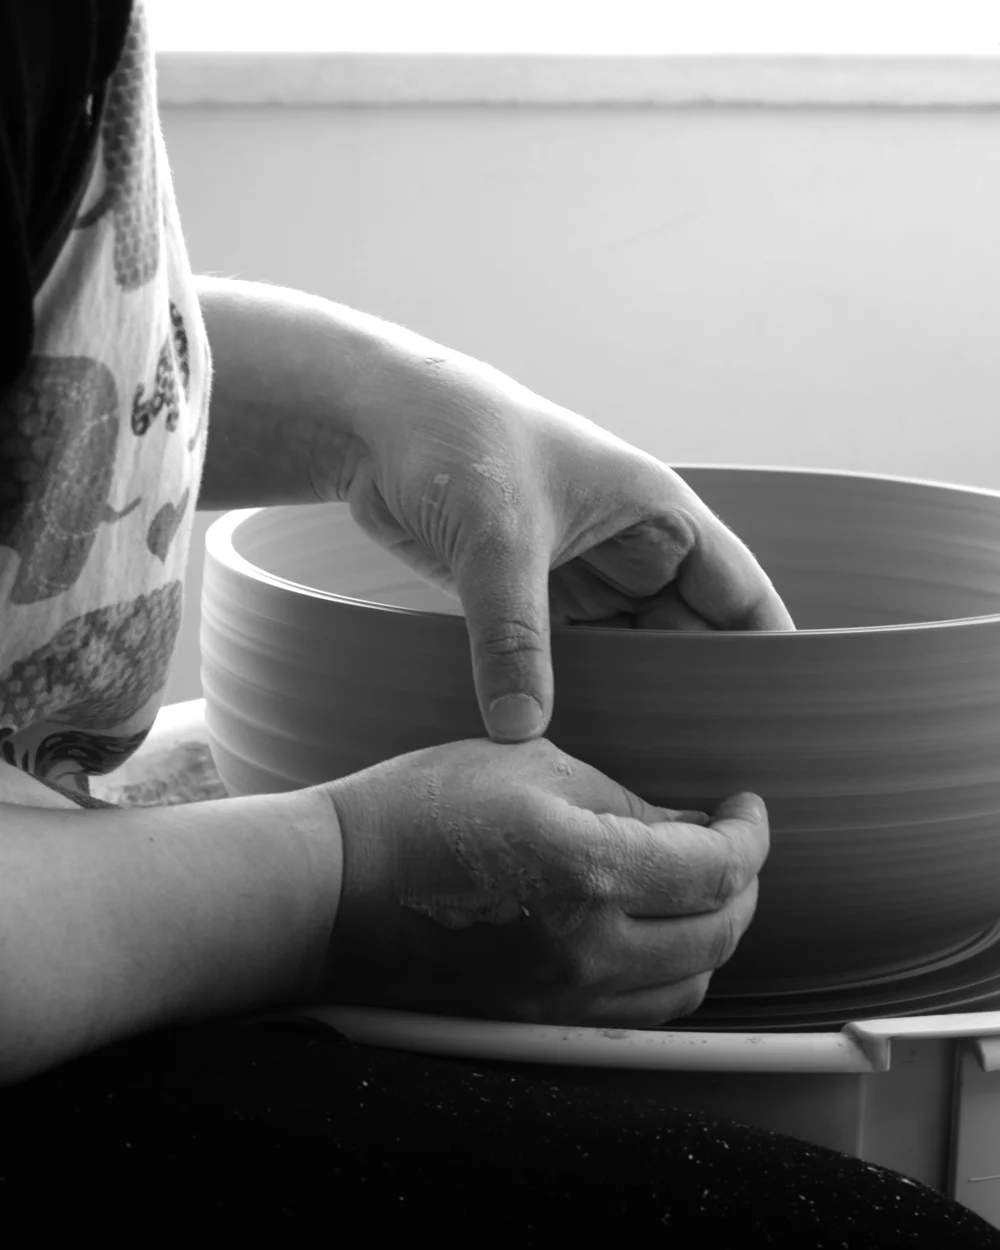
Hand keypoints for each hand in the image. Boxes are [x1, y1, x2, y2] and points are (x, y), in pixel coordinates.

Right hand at [321, 737, 767, 1027]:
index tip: (746, 809)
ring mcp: (563, 998)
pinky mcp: (539, 1022)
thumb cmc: (417, 810)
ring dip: (711, 934)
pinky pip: (638, 1013)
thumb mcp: (526, 765)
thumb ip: (621, 798)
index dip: (750, 836)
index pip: (717, 869)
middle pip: (720, 935)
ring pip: (690, 985)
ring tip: (693, 887)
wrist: (334, 890)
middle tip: (729, 843)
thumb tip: (685, 825)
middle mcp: (588, 949)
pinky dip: (666, 972)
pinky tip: (648, 933)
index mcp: (587, 869)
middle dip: (742, 883)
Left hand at [346, 379, 794, 742]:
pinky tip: (580, 745)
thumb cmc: (458, 443)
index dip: (767, 658)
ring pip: (632, 656)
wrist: (379, 423)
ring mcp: (583, 578)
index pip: (742, 598)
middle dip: (698, 700)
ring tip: (648, 774)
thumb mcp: (496, 539)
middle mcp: (632, 551)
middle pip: (690, 641)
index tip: (779, 727)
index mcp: (660, 516)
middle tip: (706, 777)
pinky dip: (578, 697)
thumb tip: (520, 729)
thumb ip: (512, 637)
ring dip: (637, 704)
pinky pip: (571, 660)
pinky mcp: (531, 599)